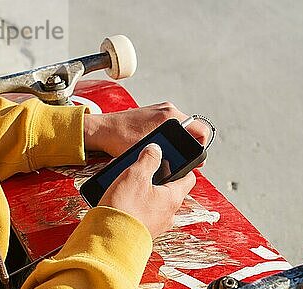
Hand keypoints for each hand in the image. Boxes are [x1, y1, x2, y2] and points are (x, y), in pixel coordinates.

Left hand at [84, 102, 209, 158]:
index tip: (195, 159)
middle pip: (192, 129)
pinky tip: (159, 146)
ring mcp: (161, 110)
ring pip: (182, 128)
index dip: (201, 147)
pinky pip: (170, 125)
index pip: (201, 130)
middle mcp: (168, 110)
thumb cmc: (119, 139)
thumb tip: (185, 165)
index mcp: (170, 116)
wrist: (101, 129)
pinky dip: (169, 136)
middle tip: (182, 158)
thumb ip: (168, 157)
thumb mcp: (146, 152)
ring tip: (169, 152)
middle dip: (190, 145)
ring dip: (179, 140)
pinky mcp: (153, 113)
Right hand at [98, 143, 195, 237]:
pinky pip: (142, 214)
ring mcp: (155, 225)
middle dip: (157, 179)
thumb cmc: (125, 209)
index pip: (188, 179)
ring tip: (127, 185)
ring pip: (154, 203)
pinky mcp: (141, 233)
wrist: (108, 242)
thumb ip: (148, 159)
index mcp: (173, 198)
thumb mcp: (136, 174)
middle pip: (169, 191)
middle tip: (143, 171)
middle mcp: (168, 214)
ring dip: (143, 193)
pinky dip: (135, 206)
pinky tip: (120, 200)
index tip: (175, 160)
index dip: (183, 167)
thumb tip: (156, 150)